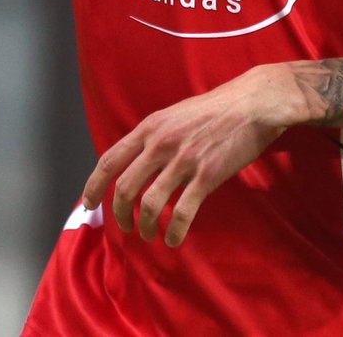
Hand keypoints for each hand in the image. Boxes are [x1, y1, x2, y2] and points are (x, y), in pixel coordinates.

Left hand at [80, 65, 299, 246]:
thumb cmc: (216, 108)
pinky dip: (174, 231)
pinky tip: (174, 239)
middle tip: (127, 226)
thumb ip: (154, 136)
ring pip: (149, 205)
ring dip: (145, 226)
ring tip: (149, 235)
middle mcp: (160, 144)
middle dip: (120, 214)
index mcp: (150, 127)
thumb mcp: (174, 114)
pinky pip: (182, 212)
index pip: (109, 161)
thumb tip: (137, 161)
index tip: (89, 204)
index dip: (94, 186)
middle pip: (124, 188)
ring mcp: (183, 161)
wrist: (254, 103)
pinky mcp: (206, 176)